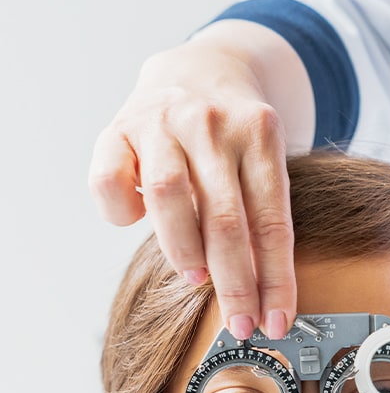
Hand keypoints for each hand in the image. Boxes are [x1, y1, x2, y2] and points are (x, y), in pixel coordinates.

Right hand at [88, 23, 314, 339]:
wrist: (197, 68)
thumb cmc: (232, 140)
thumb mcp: (260, 164)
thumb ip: (260, 216)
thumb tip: (265, 297)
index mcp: (259, 135)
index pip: (272, 221)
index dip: (274, 279)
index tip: (276, 321)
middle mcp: (212, 124)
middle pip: (226, 217)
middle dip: (234, 283)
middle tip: (240, 324)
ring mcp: (162, 122)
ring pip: (169, 195)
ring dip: (183, 248)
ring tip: (195, 280)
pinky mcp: (118, 128)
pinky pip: (110, 179)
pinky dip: (120, 211)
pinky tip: (134, 222)